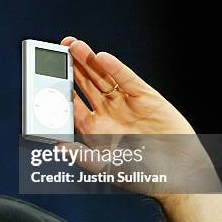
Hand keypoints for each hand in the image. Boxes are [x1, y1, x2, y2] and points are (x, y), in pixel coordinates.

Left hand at [58, 37, 219, 201]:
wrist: (177, 176)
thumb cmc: (141, 176)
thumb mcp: (105, 168)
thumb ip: (81, 156)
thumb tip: (58, 146)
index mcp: (93, 129)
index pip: (71, 103)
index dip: (59, 89)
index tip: (44, 75)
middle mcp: (107, 112)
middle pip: (85, 84)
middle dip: (72, 66)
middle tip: (58, 48)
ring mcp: (125, 103)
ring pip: (103, 77)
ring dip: (89, 61)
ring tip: (74, 46)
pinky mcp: (145, 97)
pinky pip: (127, 79)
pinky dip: (115, 68)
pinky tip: (102, 58)